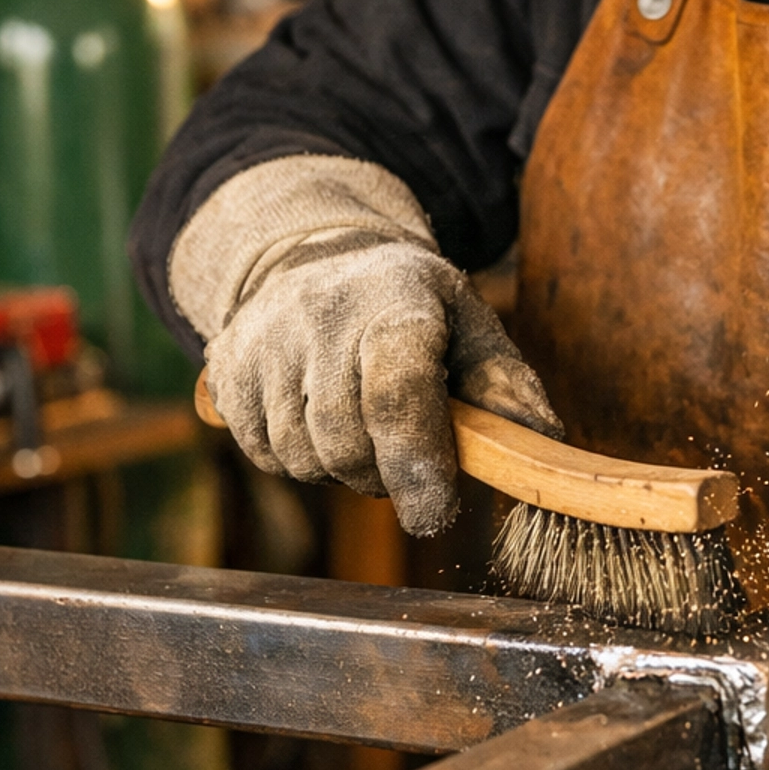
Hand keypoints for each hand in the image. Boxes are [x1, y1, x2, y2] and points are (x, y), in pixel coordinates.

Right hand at [170, 156, 559, 535]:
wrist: (316, 254)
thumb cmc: (411, 307)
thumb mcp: (471, 326)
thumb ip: (507, 387)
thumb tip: (543, 441)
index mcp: (396, 301)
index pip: (397, 393)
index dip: (416, 463)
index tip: (433, 515)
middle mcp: (320, 314)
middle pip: (347, 442)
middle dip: (384, 474)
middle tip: (407, 458)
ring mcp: (264, 339)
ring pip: (302, 458)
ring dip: (340, 469)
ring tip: (363, 428)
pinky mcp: (225, 367)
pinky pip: (264, 453)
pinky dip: (298, 458)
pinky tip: (319, 421)